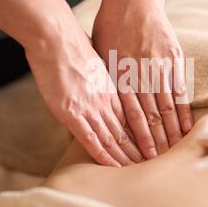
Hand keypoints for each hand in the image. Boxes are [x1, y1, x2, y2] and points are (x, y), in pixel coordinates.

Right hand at [25, 17, 142, 166]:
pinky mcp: (72, 113)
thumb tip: (102, 83)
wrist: (56, 38)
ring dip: (126, 156)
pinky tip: (112, 166)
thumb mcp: (95, 62)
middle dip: (140, 148)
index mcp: (112, 88)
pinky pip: (91, 140)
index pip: (131, 117)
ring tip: (137, 168)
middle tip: (151, 162)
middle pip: (127, 130)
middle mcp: (105, 100)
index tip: (150, 143)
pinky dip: (103, 155)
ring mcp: (90, 108)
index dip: (142, 132)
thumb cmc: (73, 45)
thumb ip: (101, 78)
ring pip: (114, 138)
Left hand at [92, 1, 192, 157]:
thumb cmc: (110, 27)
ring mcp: (159, 67)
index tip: (143, 156)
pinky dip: (182, 110)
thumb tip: (103, 103)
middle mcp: (140, 75)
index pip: (132, 115)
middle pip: (151, 115)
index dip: (139, 137)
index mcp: (120, 76)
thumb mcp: (99, 54)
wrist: (132, 0)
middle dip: (156, 140)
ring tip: (175, 149)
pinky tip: (185, 126)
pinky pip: (179, 89)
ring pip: (166, 106)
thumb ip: (105, 80)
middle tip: (161, 160)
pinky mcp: (173, 59)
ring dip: (170, 130)